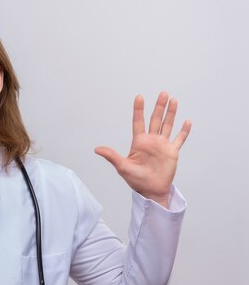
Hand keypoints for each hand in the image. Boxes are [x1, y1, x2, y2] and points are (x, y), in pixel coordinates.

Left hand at [94, 92, 190, 207]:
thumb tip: (97, 149)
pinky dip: (184, 131)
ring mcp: (162, 145)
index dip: (139, 110)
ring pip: (167, 125)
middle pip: (155, 119)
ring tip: (173, 100)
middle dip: (159, 107)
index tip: (139, 97)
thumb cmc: (135, 180)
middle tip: (163, 93)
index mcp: (139, 142)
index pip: (138, 122)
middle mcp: (151, 141)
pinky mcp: (172, 152)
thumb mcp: (122, 167)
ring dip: (171, 113)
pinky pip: (179, 139)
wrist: (151, 190)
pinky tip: (187, 121)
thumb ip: (112, 156)